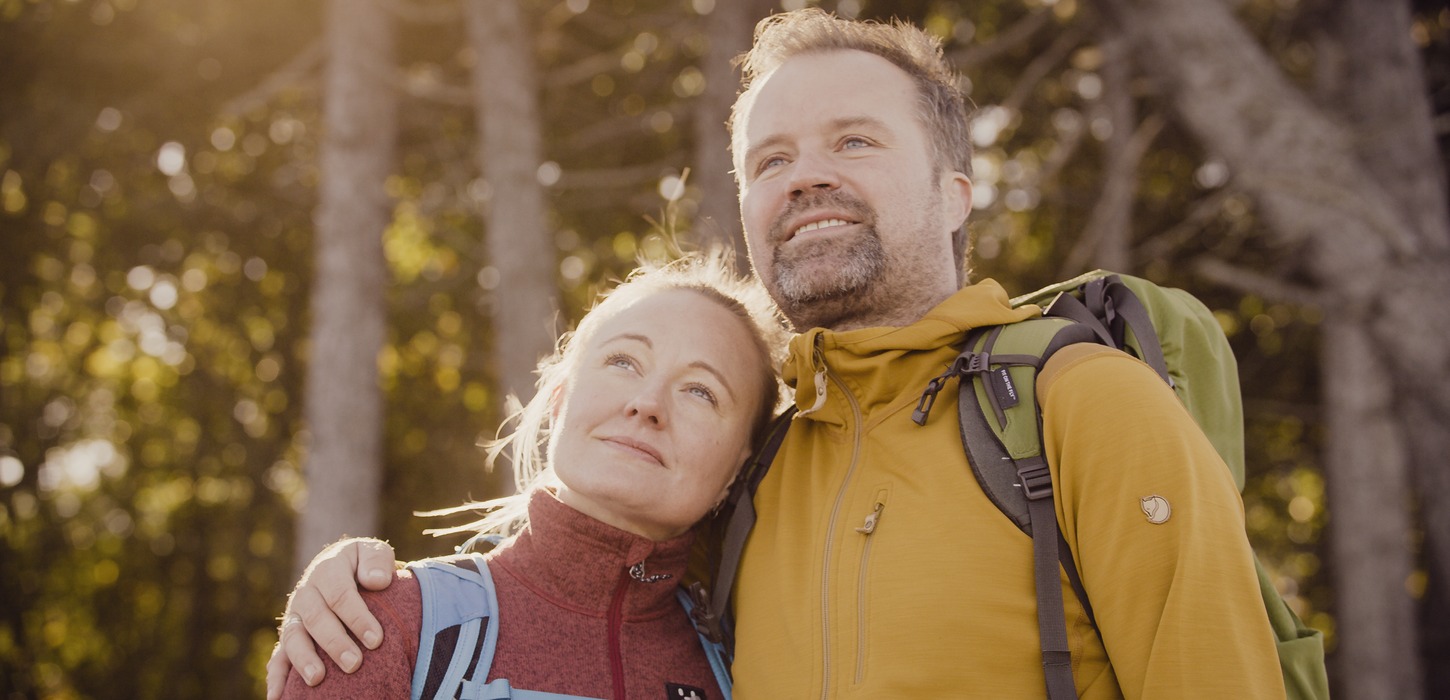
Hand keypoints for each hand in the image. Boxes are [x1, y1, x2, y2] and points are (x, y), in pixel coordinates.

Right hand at [264, 537, 397, 699]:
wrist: (342, 567)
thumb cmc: (363, 564)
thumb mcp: (373, 553)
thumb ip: (377, 561)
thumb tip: (376, 581)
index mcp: (328, 570)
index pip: (340, 594)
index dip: (357, 617)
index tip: (376, 640)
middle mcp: (306, 593)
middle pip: (316, 618)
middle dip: (335, 643)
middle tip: (354, 664)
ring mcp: (295, 615)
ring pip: (293, 637)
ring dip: (304, 659)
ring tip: (317, 679)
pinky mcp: (290, 635)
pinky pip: (278, 656)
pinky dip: (276, 676)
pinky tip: (278, 696)